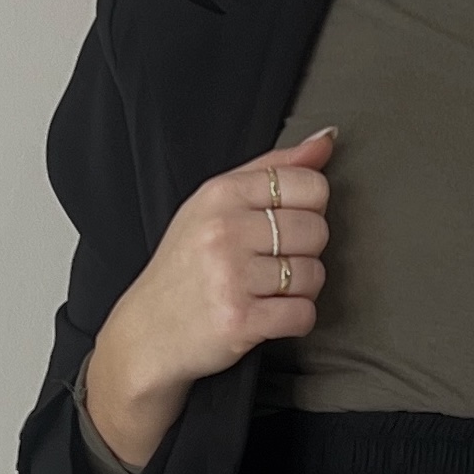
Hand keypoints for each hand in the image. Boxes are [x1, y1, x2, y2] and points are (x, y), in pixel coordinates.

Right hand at [82, 129, 334, 472]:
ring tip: (265, 291)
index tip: (283, 225)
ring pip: (314, 274)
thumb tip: (326, 141)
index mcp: (220, 194)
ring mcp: (231, 276)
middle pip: (317, 230)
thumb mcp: (215, 205)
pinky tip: (268, 315)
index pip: (309, 184)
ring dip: (299, 289)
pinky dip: (294, 320)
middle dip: (304, 252)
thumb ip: (273, 169)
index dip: (309, 209)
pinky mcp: (240, 320)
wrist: (146, 333)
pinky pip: (304, 314)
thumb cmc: (185, 267)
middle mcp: (224, 230)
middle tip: (270, 264)